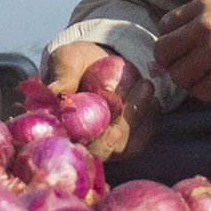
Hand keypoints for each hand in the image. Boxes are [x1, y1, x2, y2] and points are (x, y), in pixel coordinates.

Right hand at [45, 39, 160, 160]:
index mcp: (60, 127)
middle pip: (103, 150)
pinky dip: (148, 122)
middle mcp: (80, 143)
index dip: (93, 143)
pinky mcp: (122, 142)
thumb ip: (62, 75)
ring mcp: (102, 145)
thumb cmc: (74, 61)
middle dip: (126, 123)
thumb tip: (57, 92)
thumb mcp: (66, 60)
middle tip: (141, 88)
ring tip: (146, 85)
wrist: (94, 61)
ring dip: (139, 118)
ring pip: (124, 146)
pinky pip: (138, 141)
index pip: (75, 146)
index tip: (113, 132)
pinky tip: (153, 100)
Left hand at [151, 0, 210, 102]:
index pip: (164, 26)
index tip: (186, 52)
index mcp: (207, 5)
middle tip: (196, 70)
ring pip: (178, 76)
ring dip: (194, 81)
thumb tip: (177, 45)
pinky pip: (200, 93)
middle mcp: (207, 25)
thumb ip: (205, 21)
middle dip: (176, 64)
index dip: (173, 43)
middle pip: (163, 52)